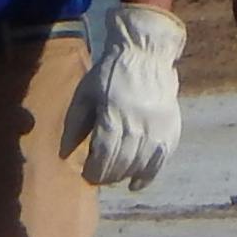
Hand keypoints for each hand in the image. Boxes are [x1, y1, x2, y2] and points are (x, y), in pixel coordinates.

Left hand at [71, 3, 186, 188]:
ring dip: (127, 175)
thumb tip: (64, 154)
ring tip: (116, 178)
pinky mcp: (171, 126)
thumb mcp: (85, 94)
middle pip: (123, 162)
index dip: (94, 171)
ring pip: (142, 163)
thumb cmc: (110, 73)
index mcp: (113, 115)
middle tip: (99, 178)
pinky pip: (162, 157)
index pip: (104, 155)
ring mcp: (157, 126)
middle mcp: (138, 123)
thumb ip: (75, 124)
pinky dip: (150, 174)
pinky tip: (138, 183)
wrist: (145, 53)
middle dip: (109, 175)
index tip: (87, 175)